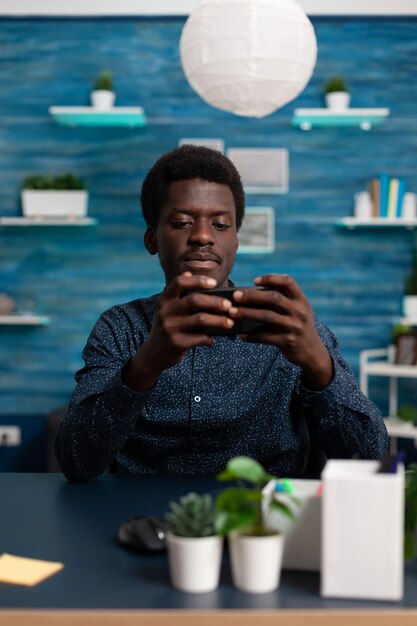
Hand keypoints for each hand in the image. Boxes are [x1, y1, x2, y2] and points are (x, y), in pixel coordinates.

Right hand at [123, 272, 234, 390]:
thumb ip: (178, 293)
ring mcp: (170, 327)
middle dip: (215, 302)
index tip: (214, 283)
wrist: (153, 353)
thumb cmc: (167, 326)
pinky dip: (210, 338)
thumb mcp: (167, 308)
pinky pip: (200, 338)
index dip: (198, 280)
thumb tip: (189, 272)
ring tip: (229, 323)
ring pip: (201, 319)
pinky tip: (212, 339)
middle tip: (229, 306)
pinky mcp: (176, 343)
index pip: (180, 282)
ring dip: (219, 321)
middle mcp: (165, 311)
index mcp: (164, 300)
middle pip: (195, 300)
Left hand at [229, 274, 332, 388]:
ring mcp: (294, 327)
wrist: (312, 352)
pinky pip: (265, 336)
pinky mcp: (288, 341)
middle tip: (235, 296)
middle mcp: (299, 311)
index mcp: (301, 300)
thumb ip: (282, 300)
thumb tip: (249, 295)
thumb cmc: (297, 326)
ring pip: (266, 316)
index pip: (288, 282)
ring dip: (246, 313)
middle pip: (273, 298)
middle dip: (252, 296)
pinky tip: (241, 335)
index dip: (271, 278)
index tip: (254, 281)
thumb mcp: (296, 310)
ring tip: (232, 313)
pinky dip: (251, 335)